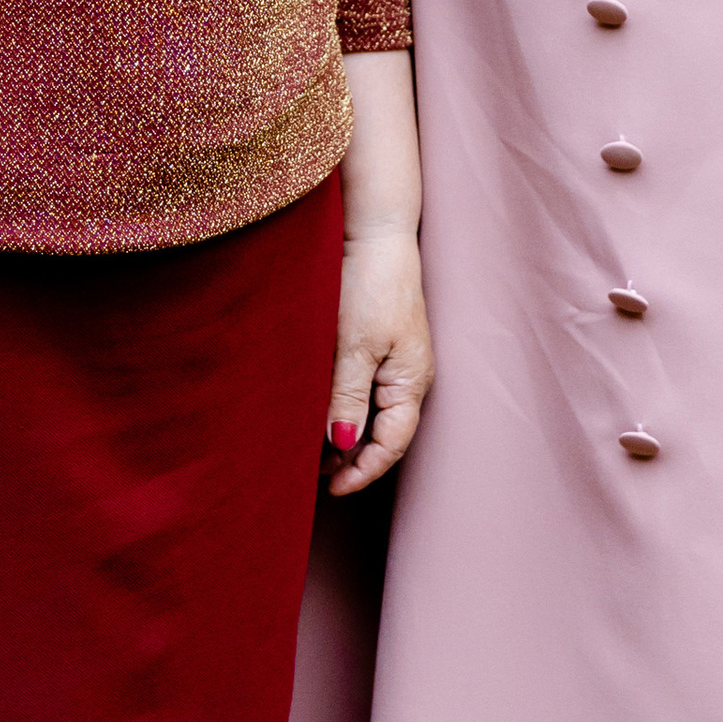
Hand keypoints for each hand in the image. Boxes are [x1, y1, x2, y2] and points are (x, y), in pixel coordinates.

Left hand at [325, 223, 431, 496]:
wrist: (376, 232)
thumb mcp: (355, 347)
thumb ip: (348, 398)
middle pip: (384, 434)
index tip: (331, 489)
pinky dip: (344, 408)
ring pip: (373, 414)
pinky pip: (365, 391)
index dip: (363, 471)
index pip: (392, 444)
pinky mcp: (380, 345)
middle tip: (313, 474)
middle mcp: (408, 377)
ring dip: (346, 435)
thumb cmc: (372, 285)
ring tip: (311, 450)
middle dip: (353, 459)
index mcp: (411, 382)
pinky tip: (320, 411)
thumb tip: (343, 446)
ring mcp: (396, 361)